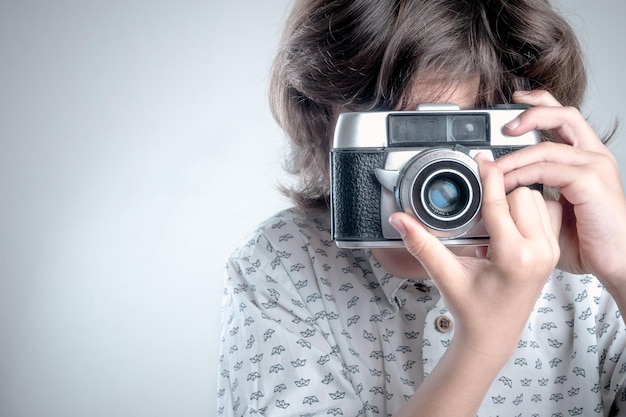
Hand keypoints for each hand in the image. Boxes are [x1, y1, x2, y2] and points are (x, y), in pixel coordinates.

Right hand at [389, 155, 560, 358]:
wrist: (493, 336)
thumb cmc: (473, 311)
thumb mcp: (445, 275)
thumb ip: (422, 244)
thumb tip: (400, 220)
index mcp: (515, 257)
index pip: (501, 204)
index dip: (488, 178)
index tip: (480, 160)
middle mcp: (539, 253)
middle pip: (522, 195)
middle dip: (499, 194)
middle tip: (479, 205)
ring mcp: (549, 253)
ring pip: (536, 201)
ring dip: (514, 201)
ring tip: (492, 218)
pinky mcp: (552, 253)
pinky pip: (545, 214)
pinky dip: (527, 210)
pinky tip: (507, 223)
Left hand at [496, 90, 625, 288]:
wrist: (617, 262)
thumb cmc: (588, 240)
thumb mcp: (553, 210)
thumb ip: (531, 194)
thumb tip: (499, 190)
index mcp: (586, 158)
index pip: (565, 117)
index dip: (540, 103)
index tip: (515, 100)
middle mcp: (593, 156)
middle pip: (563, 115)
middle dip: (530, 115)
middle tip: (502, 128)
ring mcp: (595, 166)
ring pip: (547, 147)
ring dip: (513, 157)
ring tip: (491, 170)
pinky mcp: (591, 181)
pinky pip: (547, 170)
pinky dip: (522, 175)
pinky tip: (507, 185)